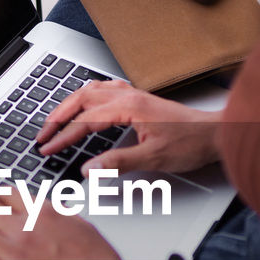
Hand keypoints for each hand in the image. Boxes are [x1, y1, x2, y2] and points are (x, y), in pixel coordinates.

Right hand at [37, 79, 222, 174]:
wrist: (215, 134)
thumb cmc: (191, 143)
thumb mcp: (153, 158)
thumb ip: (117, 163)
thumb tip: (89, 170)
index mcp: (129, 107)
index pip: (85, 121)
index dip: (63, 136)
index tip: (48, 148)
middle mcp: (129, 96)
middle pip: (81, 99)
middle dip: (58, 117)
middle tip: (43, 135)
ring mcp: (134, 95)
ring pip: (91, 91)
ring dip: (70, 104)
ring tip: (56, 120)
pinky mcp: (140, 99)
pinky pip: (105, 89)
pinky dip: (88, 96)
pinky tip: (86, 102)